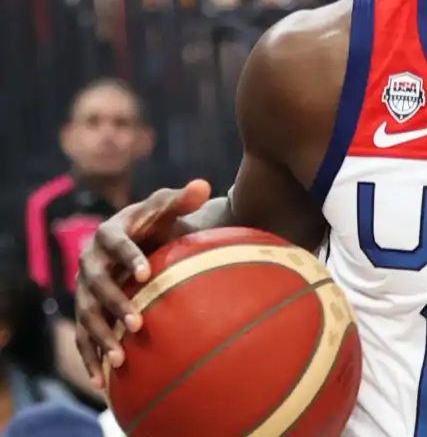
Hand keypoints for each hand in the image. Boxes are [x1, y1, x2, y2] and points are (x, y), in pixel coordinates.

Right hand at [74, 180, 211, 387]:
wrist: (138, 239)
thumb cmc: (155, 222)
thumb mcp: (167, 208)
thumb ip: (182, 198)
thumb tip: (202, 185)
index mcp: (108, 233)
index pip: (115, 243)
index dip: (128, 257)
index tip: (147, 273)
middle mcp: (90, 262)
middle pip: (97, 284)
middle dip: (115, 304)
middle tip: (139, 323)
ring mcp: (84, 290)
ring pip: (87, 315)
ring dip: (102, 337)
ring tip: (121, 358)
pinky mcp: (86, 312)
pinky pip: (84, 337)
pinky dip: (90, 358)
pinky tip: (104, 381)